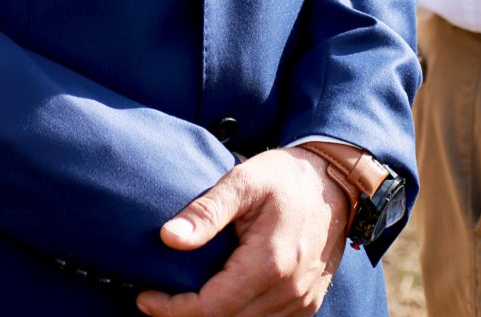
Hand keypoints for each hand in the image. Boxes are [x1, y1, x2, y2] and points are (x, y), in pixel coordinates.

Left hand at [135, 147, 348, 316]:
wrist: (336, 183)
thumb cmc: (287, 177)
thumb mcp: (244, 180)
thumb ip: (206, 211)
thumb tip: (168, 238)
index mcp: (269, 263)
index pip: (211, 308)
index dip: (172, 310)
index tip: (145, 298)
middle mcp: (288, 292)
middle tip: (157, 301)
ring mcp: (300, 303)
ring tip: (183, 300)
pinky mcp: (306, 304)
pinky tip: (219, 300)